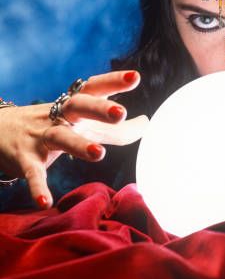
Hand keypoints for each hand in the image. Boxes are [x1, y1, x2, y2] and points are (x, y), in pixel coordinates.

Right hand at [0, 71, 147, 208]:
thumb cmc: (50, 124)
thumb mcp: (80, 122)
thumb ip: (114, 128)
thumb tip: (147, 123)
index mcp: (73, 105)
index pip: (93, 88)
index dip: (113, 81)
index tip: (134, 77)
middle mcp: (57, 116)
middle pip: (78, 106)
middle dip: (99, 108)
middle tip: (121, 113)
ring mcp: (40, 136)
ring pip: (59, 136)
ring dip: (78, 144)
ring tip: (100, 154)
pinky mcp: (24, 158)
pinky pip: (32, 172)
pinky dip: (37, 186)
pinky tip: (46, 201)